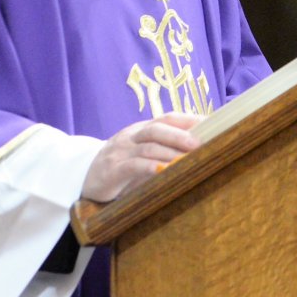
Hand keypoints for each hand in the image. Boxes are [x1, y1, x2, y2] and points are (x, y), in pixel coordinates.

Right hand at [82, 113, 202, 201]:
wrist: (81, 178)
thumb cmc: (121, 168)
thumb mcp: (142, 155)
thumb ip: (165, 151)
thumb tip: (203, 151)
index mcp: (142, 130)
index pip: (168, 118)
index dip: (191, 119)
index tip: (216, 124)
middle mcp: (132, 136)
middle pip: (158, 128)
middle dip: (181, 135)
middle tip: (201, 144)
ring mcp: (120, 152)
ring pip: (148, 147)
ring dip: (171, 153)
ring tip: (189, 160)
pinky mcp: (112, 170)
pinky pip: (134, 166)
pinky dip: (151, 167)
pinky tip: (165, 171)